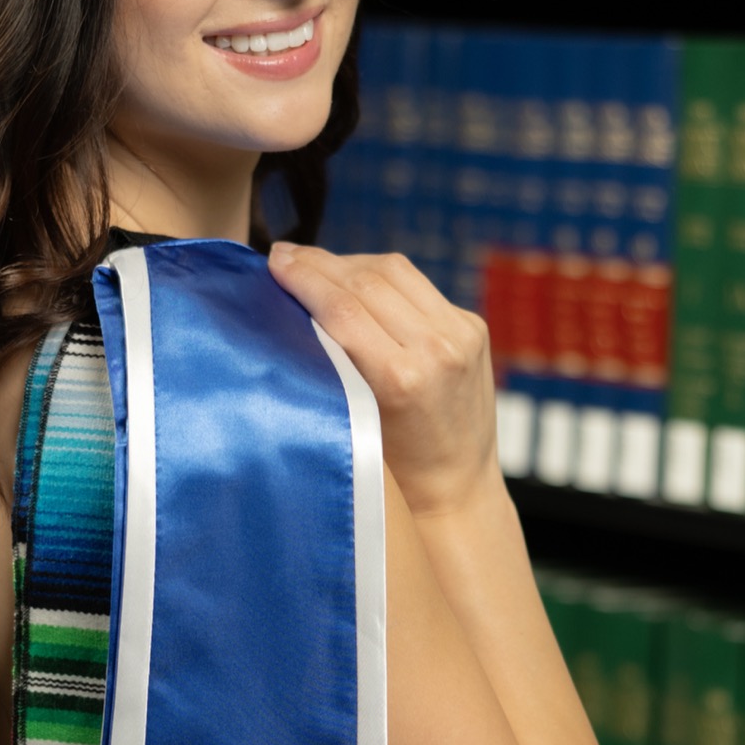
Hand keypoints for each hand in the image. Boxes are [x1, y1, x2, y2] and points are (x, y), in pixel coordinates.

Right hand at [268, 242, 501, 521]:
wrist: (456, 488)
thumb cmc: (391, 469)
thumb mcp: (352, 419)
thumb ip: (331, 362)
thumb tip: (293, 303)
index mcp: (401, 379)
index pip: (342, 308)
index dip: (303, 277)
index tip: (272, 261)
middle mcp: (437, 349)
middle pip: (367, 280)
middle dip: (320, 263)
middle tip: (284, 255)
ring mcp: (461, 333)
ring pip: (393, 271)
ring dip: (349, 262)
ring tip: (315, 264)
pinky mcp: (472, 326)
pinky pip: (417, 284)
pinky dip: (381, 277)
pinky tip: (354, 279)